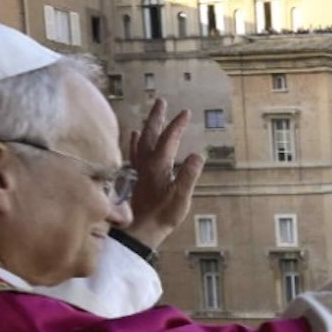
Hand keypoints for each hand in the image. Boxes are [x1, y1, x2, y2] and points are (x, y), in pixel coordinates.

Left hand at [119, 99, 202, 253]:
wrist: (140, 231)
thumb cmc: (162, 216)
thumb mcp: (181, 198)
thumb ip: (188, 175)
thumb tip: (198, 154)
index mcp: (158, 165)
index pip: (168, 139)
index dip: (177, 125)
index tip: (185, 112)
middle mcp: (146, 163)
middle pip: (150, 134)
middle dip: (157, 117)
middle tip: (161, 101)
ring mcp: (139, 169)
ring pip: (141, 141)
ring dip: (147, 126)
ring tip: (151, 114)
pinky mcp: (136, 176)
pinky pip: (134, 152)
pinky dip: (135, 141)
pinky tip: (135, 136)